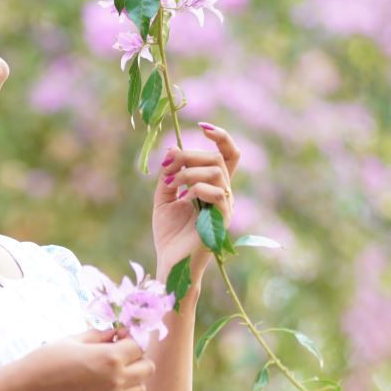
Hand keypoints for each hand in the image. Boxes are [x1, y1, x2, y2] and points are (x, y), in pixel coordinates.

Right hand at [11, 327, 155, 390]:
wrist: (27, 389)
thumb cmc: (47, 359)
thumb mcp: (73, 339)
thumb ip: (100, 335)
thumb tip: (116, 332)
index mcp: (110, 358)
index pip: (139, 346)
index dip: (130, 339)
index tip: (119, 337)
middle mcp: (116, 380)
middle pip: (148, 368)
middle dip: (137, 358)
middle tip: (119, 354)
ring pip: (140, 389)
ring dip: (132, 379)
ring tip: (113, 373)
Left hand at [152, 122, 240, 283]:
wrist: (170, 263)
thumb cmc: (169, 235)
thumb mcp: (163, 198)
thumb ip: (169, 174)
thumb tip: (172, 149)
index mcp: (212, 186)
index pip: (228, 155)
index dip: (221, 137)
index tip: (202, 127)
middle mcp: (223, 193)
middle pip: (218, 158)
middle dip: (190, 155)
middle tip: (169, 165)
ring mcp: (224, 206)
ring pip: (217, 172)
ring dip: (190, 172)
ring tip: (172, 185)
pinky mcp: (222, 220)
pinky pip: (218, 193)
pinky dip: (197, 188)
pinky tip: (183, 198)